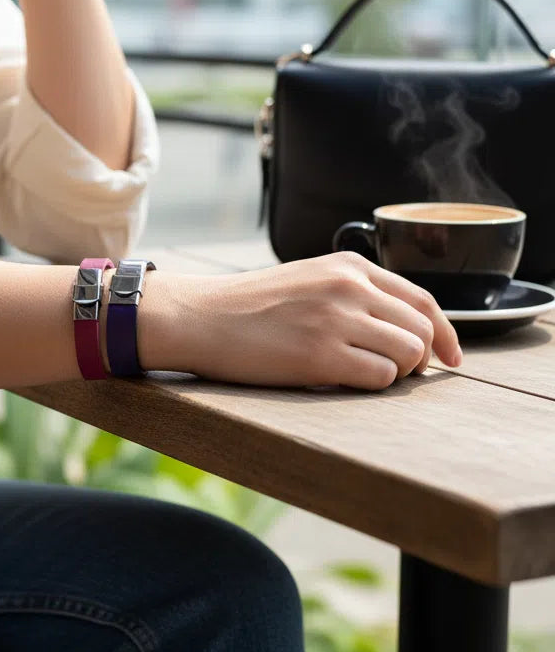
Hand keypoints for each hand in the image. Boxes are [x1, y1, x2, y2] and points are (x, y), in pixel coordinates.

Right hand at [141, 252, 461, 390]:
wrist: (200, 317)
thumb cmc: (249, 307)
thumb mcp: (308, 280)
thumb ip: (352, 292)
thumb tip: (402, 329)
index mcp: (348, 266)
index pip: (422, 299)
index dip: (446, 333)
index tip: (451, 358)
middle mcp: (348, 286)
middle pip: (422, 330)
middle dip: (417, 358)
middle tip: (388, 371)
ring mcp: (336, 319)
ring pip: (409, 354)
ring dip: (395, 373)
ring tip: (359, 374)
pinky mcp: (321, 354)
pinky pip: (380, 377)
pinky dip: (371, 385)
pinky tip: (340, 380)